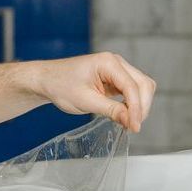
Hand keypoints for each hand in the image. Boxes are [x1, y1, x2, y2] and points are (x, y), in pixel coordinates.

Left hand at [33, 53, 155, 132]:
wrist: (48, 80)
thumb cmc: (61, 86)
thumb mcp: (85, 101)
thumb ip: (110, 110)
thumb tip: (130, 121)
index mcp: (108, 62)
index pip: (132, 86)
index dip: (136, 108)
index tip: (134, 127)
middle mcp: (116, 63)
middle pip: (143, 84)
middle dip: (142, 107)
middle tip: (132, 127)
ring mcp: (117, 70)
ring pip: (141, 87)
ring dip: (139, 106)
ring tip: (128, 124)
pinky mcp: (115, 79)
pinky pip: (132, 91)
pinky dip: (132, 104)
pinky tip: (124, 117)